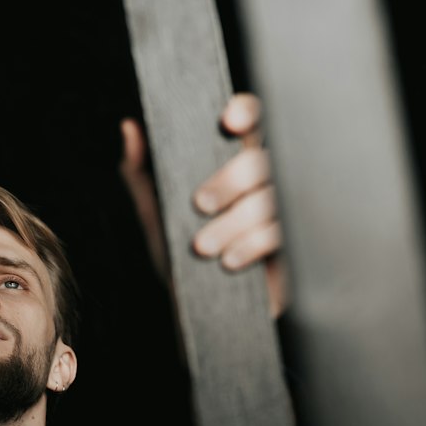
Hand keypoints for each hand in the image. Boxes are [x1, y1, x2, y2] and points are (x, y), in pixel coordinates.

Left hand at [118, 93, 287, 317]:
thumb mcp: (155, 213)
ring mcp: (285, 212)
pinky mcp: (295, 246)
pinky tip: (229, 261)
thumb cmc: (180, 255)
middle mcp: (267, 181)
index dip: (247, 111)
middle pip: (262, 160)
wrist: (200, 313)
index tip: (228, 122)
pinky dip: (252, 245)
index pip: (253, 119)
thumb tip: (130, 127)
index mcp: (235, 162)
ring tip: (203, 247)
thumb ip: (140, 172)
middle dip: (231, 180)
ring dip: (236, 222)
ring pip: (273, 199)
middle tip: (200, 205)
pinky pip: (283, 234)